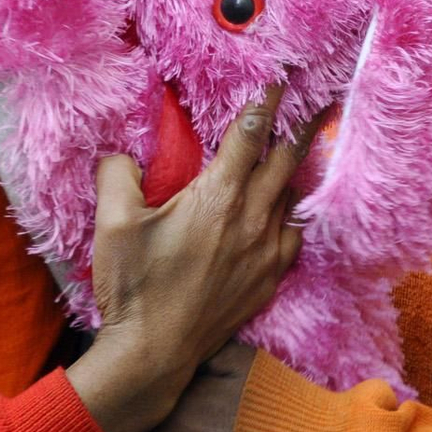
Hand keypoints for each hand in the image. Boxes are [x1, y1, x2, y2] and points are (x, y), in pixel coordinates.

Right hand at [66, 91, 313, 431]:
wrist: (154, 352)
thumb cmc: (133, 285)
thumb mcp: (113, 222)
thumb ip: (117, 174)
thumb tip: (123, 155)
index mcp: (217, 196)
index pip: (250, 134)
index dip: (267, 102)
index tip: (282, 78)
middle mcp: (252, 219)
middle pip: (287, 160)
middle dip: (302, 127)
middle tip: (319, 102)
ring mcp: (266, 252)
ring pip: (292, 198)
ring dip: (293, 172)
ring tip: (295, 153)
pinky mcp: (269, 280)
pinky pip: (292, 237)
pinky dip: (291, 216)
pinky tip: (284, 213)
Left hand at [79, 343, 256, 431]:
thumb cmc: (274, 408)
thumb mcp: (238, 358)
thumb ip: (197, 348)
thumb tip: (169, 334)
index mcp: (161, 401)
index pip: (117, 388)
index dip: (109, 381)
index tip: (101, 372)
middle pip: (106, 427)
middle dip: (96, 416)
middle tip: (86, 407)